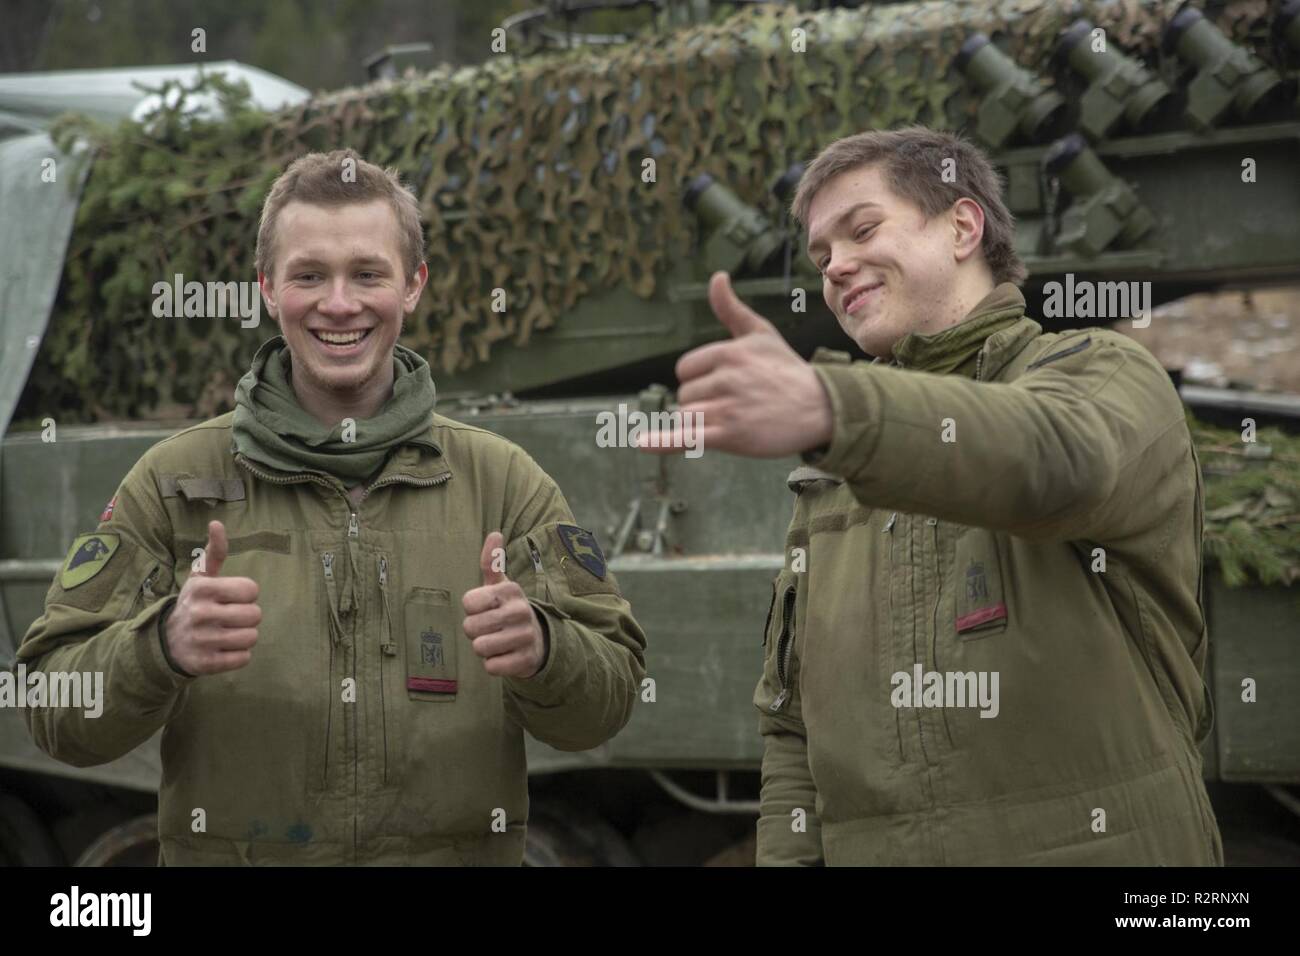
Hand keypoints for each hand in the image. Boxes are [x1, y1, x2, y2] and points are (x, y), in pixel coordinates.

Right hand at [163, 520, 260, 675]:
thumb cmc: (193, 603)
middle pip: (255, 615)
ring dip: (245, 636)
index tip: (232, 598)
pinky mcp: (205, 664)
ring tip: (228, 633)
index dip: (247, 594)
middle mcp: (200, 613)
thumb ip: (214, 552)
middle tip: (232, 618)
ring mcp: (202, 640)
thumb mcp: (200, 577)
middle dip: (248, 616)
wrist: (165, 643)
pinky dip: (239, 655)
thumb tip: (217, 523)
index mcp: (202, 588)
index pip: (251, 589)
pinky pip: (243, 659)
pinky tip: (224, 649)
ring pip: (251, 637)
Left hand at [461, 532, 546, 678]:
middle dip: (475, 631)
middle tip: (490, 628)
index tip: (485, 608)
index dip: (471, 609)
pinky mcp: (526, 660)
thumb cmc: (508, 609)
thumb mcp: (500, 586)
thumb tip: (494, 533)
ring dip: (483, 648)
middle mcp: (520, 611)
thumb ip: (491, 562)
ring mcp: (525, 636)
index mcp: (511, 590)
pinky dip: (494, 664)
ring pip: (480, 648)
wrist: (538, 640)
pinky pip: (492, 666)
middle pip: (471, 627)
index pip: (468, 602)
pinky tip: (506, 655)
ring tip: (497, 641)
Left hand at [636, 271, 832, 457]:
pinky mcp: (730, 436)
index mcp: (727, 352)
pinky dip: (663, 442)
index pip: (685, 370)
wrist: (820, 408)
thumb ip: (730, 309)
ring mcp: (727, 408)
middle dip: (703, 402)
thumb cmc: (786, 370)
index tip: (727, 384)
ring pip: (686, 416)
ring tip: (734, 419)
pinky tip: (642, 443)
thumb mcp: (760, 334)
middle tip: (738, 403)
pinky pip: (687, 437)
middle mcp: (725, 378)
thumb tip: (716, 277)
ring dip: (702, 423)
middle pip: (684, 395)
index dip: (700, 379)